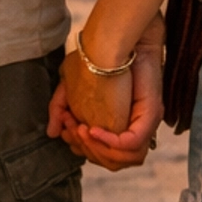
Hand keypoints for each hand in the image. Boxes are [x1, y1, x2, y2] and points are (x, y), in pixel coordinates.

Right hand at [53, 46, 162, 172]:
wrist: (113, 41)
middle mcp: (131, 128)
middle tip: (71, 126)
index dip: (79, 145)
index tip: (65, 127)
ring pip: (118, 160)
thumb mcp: (70, 87)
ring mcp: (141, 125)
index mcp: (116, 124)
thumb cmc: (94, 59)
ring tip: (80, 128)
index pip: (97, 153)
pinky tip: (91, 129)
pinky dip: (107, 143)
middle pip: (106, 160)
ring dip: (94, 148)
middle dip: (84, 147)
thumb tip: (52, 133)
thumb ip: (60, 110)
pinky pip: (130, 146)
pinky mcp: (148, 119)